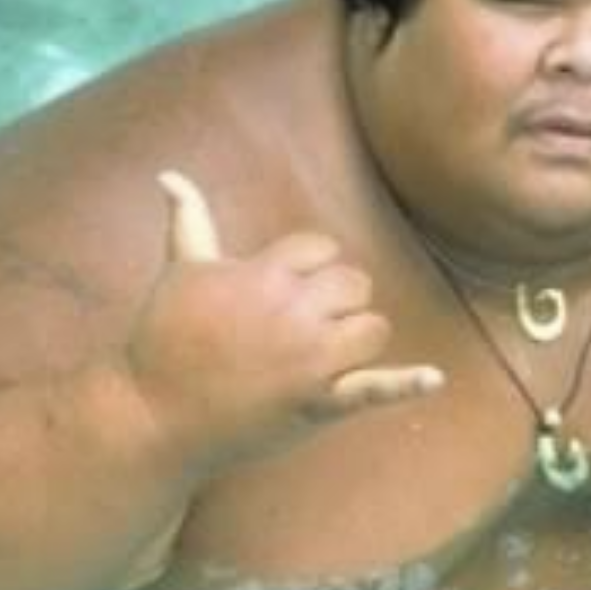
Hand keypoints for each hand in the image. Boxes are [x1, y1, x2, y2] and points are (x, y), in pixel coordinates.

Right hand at [126, 170, 443, 461]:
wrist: (154, 415)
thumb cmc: (164, 339)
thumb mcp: (181, 272)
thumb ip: (189, 220)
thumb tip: (169, 174)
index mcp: (264, 274)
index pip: (321, 250)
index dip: (308, 268)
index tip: (282, 290)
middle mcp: (293, 312)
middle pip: (354, 285)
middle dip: (337, 300)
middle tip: (303, 326)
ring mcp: (310, 360)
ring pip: (371, 328)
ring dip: (357, 337)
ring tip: (324, 353)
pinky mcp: (318, 404)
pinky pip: (374, 390)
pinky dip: (408, 384)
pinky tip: (436, 379)